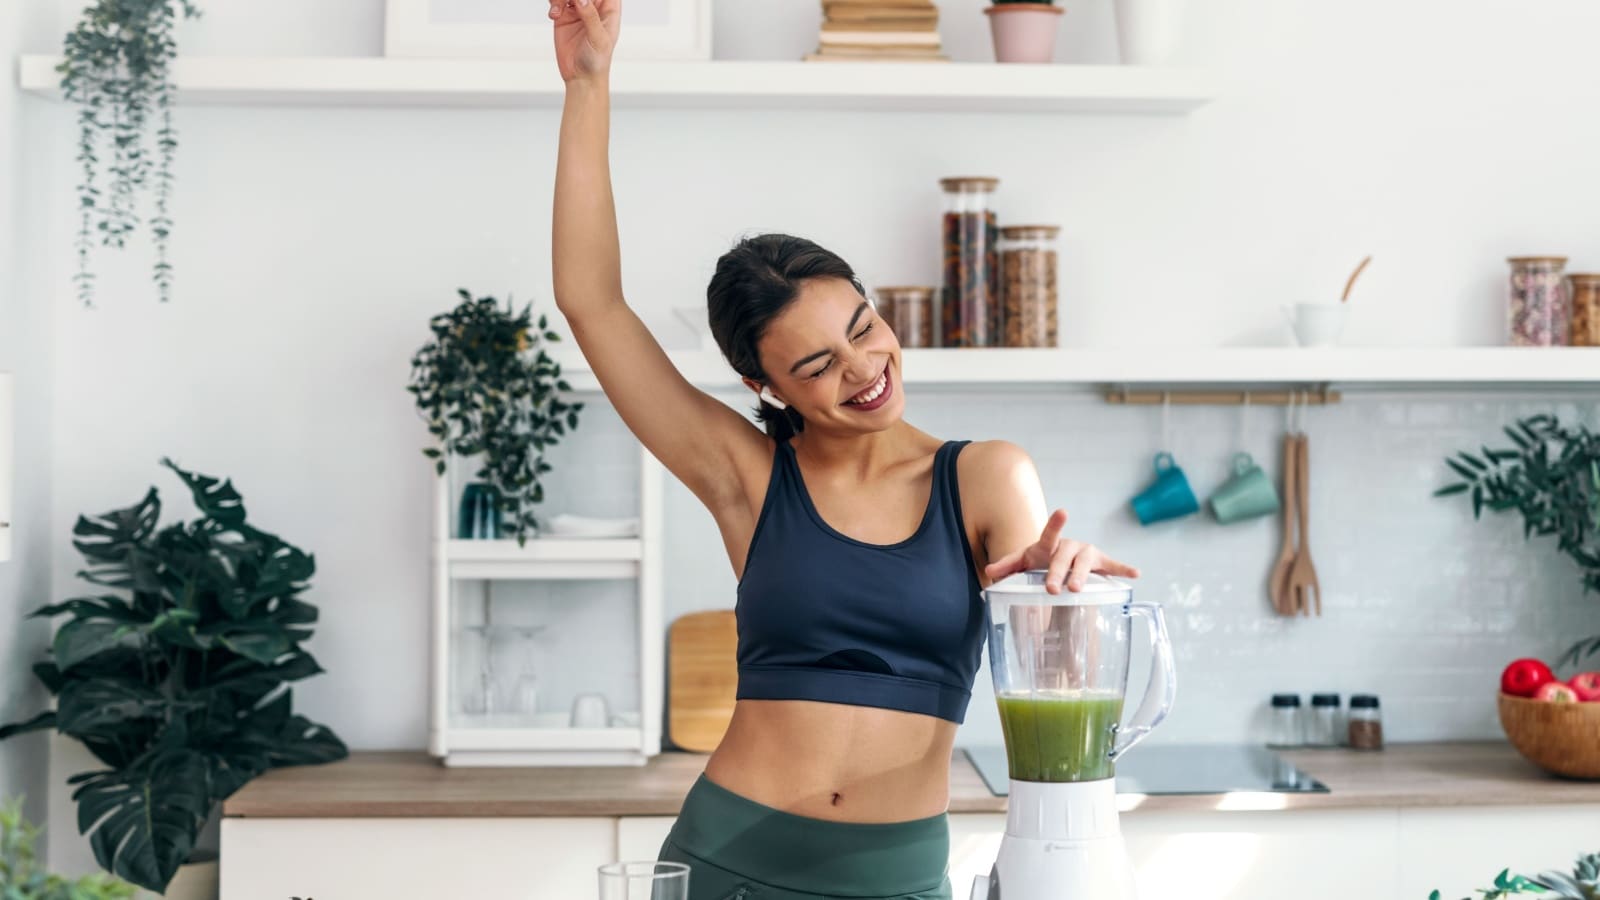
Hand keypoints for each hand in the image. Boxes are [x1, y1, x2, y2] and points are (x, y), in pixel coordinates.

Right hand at [549, 0, 618, 83]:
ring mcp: (578, 10)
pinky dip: (553, 4)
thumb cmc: (597, 61)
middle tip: (570, 2)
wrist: (581, 77)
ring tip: (558, 11)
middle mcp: (594, 6)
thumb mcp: (599, 39)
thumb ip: (590, 17)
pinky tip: (554, 15)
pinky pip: (556, 1)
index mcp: (610, 9)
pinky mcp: (564, 16)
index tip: (582, 0)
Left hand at [983, 509, 1139, 593]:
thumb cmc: (1039, 560)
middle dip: (1058, 572)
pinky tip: (1135, 574)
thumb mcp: (1023, 562)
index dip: (1055, 524)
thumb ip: (1006, 566)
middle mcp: (1069, 546)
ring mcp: (1086, 554)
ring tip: (1076, 589)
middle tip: (1053, 589)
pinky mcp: (1101, 563)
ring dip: (1082, 575)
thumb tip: (989, 572)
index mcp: (1048, 545)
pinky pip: (1113, 566)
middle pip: (1064, 557)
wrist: (1059, 562)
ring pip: (1085, 563)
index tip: (1063, 511)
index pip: (1048, 535)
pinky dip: (1123, 569)